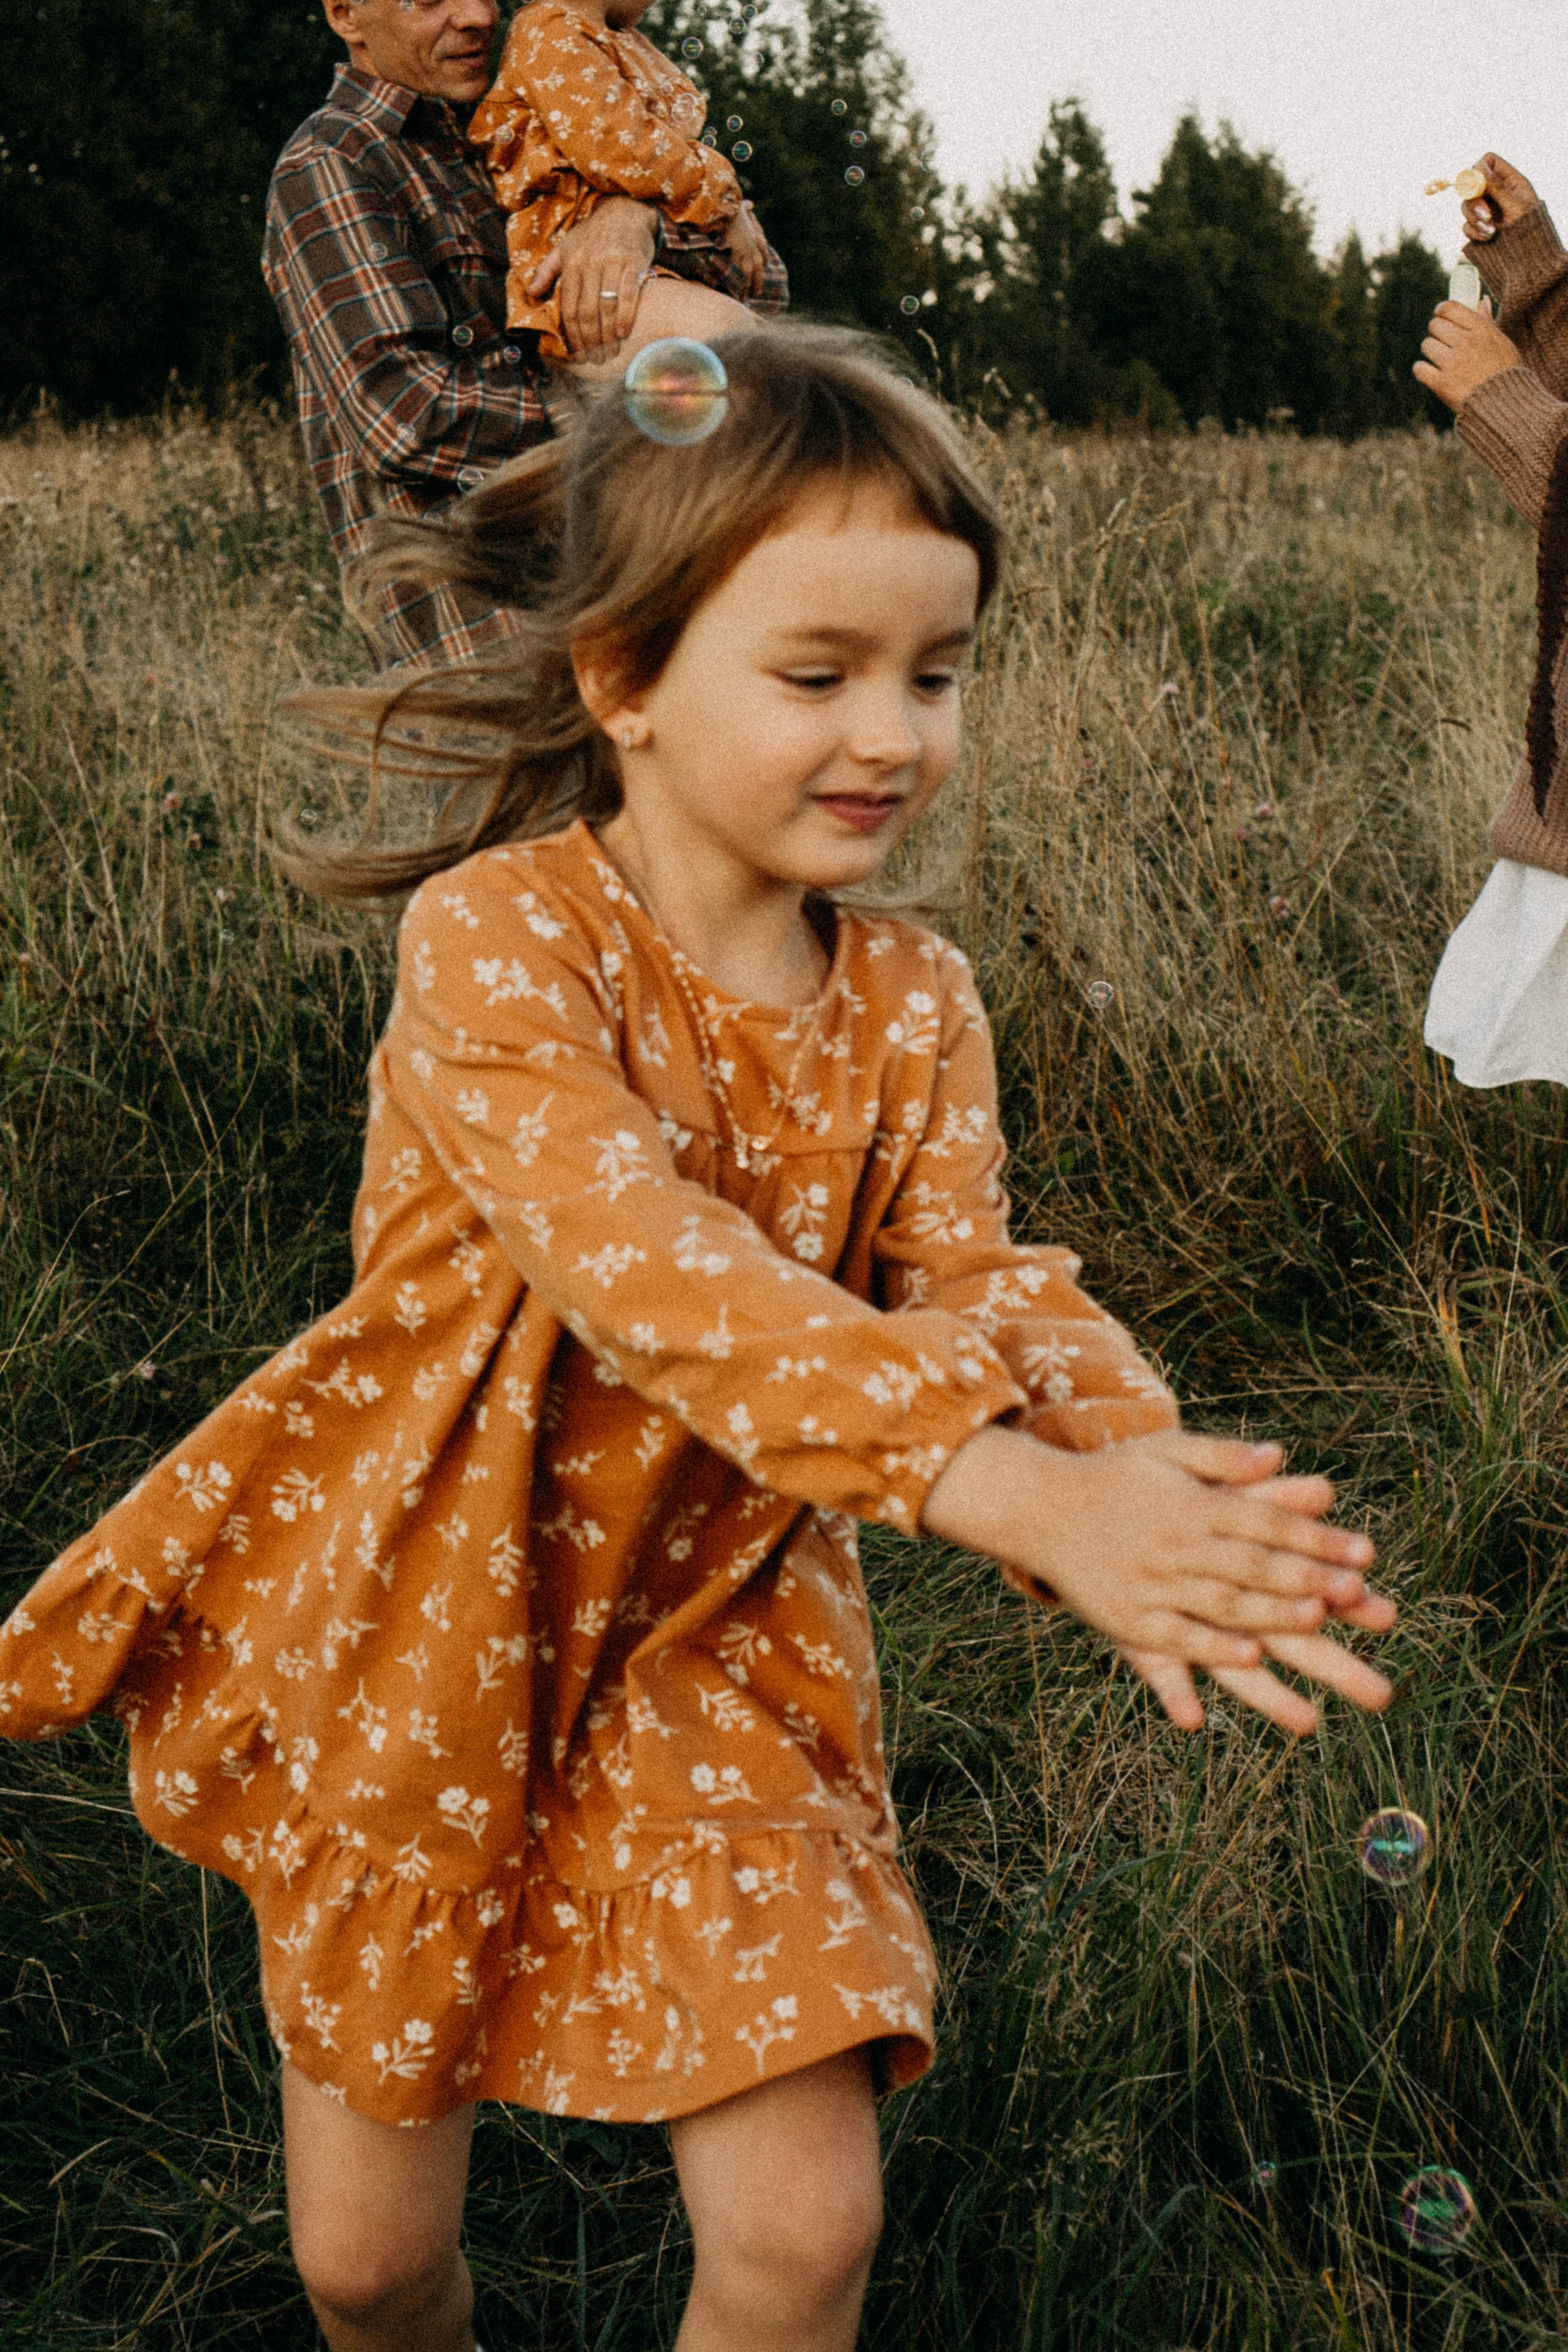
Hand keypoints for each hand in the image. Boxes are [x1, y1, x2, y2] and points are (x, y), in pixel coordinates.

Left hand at [526, 196, 656, 359]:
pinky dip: (626, 317)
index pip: (569, 307)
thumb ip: (547, 271)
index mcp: (571, 262)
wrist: (624, 211)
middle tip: (595, 360)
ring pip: (607, 306)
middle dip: (590, 340)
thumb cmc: (592, 235)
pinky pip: (629, 295)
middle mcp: (590, 262)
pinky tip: (623, 333)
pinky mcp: (634, 262)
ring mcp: (613, 262)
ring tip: (610, 353)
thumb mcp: (565, 248)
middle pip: (587, 311)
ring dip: (608, 335)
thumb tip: (531, 294)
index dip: (572, 336)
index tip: (577, 355)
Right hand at [723, 202, 768, 300]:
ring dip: (747, 285)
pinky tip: (734, 290)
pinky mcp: (737, 251)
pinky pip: (737, 270)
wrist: (727, 207)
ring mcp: (746, 248)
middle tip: (757, 293)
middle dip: (758, 280)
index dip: (763, 259)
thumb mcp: (740, 206)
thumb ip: (745, 207)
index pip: (763, 249)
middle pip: (758, 266)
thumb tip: (750, 204)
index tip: (764, 267)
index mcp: (754, 233)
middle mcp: (752, 243)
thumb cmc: (731, 206)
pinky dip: (736, 280)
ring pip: (749, 271)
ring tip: (745, 298)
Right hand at [922, 1424, 1392, 1731]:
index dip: (1317, 1538)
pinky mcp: (1128, 1619)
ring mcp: (1151, 1584)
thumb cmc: (1114, 1479)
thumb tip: (1278, 1456)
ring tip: (1315, 1619)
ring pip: (1219, 1601)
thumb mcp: (1165, 1453)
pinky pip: (1176, 1640)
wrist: (1037, 1507)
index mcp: (1191, 1504)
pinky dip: (1212, 1649)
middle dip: (1307, 1578)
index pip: (1265, 1521)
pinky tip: (1249, 1658)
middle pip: (1251, 1564)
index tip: (1365, 1555)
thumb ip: (1221, 1457)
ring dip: (1269, 1611)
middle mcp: (1175, 1544)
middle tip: (1359, 1594)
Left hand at [1414, 297, 1522, 412]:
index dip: (1441, 310)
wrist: (1504, 406)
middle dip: (1436, 332)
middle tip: (1443, 342)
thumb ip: (1488, 322)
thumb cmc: (1505, 373)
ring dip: (1431, 352)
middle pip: (1435, 325)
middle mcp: (1466, 343)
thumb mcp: (1503, 343)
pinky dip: (1422, 370)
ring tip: (1441, 360)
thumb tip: (1482, 302)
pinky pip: (1419, 368)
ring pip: (1426, 345)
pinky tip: (1431, 373)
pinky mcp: (1441, 384)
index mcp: (1481, 330)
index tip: (1440, 315)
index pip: (1450, 308)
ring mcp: (1453, 363)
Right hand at [1461, 153, 1537, 242]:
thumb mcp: (1515, 206)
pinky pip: (1466, 225)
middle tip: (1486, 215)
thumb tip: (1479, 166)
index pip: (1488, 162)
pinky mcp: (1479, 227)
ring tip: (1490, 231)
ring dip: (1474, 219)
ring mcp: (1486, 210)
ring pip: (1466, 206)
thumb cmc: (1530, 230)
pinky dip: (1474, 232)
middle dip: (1475, 201)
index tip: (1476, 185)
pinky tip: (1487, 238)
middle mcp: (1496, 193)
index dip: (1479, 169)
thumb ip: (1496, 187)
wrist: (1528, 259)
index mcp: (1510, 181)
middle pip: (1472, 185)